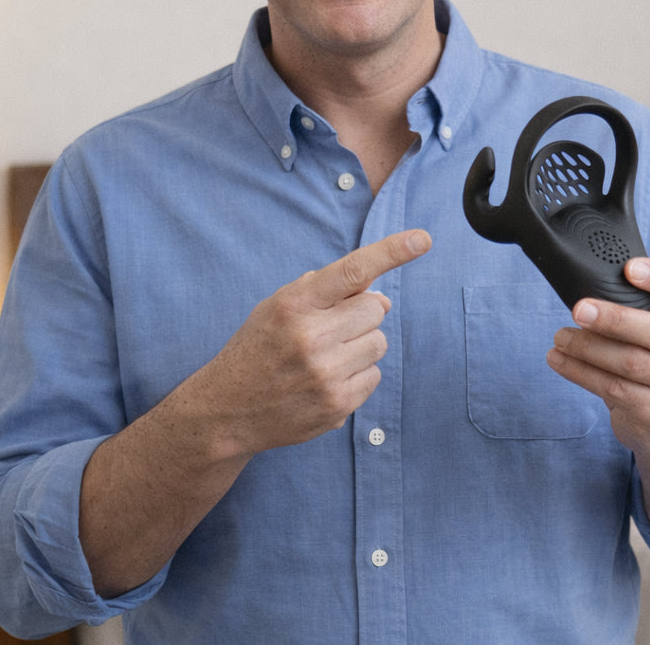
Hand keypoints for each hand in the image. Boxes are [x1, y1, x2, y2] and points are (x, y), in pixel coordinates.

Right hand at [206, 229, 431, 455]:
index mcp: (294, 304)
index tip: (422, 239)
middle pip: (375, 308)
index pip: (353, 270)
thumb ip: (327, 291)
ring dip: (361, 344)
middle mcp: (311, 337)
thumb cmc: (259, 347)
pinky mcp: (337, 406)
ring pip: (379, 343)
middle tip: (332, 326)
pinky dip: (357, 373)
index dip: (392, 251)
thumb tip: (383, 298)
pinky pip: (374, 376)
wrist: (227, 410)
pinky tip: (326, 379)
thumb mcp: (279, 305)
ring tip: (326, 355)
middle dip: (362, 313)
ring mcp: (326, 375)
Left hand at [546, 257, 649, 456]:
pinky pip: (614, 388)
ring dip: (587, 347)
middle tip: (579, 310)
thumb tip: (582, 289)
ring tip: (559, 338)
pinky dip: (580, 372)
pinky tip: (559, 360)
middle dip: (614, 319)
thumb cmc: (648, 357)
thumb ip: (630, 306)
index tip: (629, 269)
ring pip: (630, 363)